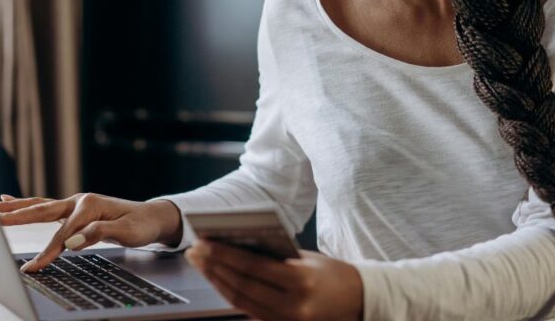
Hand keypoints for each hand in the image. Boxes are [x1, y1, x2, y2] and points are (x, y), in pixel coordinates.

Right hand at [0, 193, 182, 272]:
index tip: (33, 268)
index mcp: (90, 205)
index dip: (48, 251)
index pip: (63, 233)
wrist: (152, 216)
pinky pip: (44, 207)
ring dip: (14, 206)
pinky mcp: (73, 209)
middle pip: (41, 209)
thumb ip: (98, 233)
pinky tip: (8, 199)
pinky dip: (25, 204)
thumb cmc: (140, 225)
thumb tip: (71, 242)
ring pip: (39, 205)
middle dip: (15, 214)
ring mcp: (75, 203)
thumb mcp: (126, 232)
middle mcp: (79, 201)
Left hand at [185, 240, 362, 320]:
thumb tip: (236, 244)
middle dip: (214, 267)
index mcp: (301, 282)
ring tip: (202, 263)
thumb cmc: (333, 274)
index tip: (204, 242)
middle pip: (242, 286)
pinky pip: (249, 311)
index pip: (253, 267)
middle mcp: (293, 306)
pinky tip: (219, 279)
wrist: (360, 302)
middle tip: (195, 251)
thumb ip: (276, 256)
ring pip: (241, 301)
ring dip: (217, 281)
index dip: (224, 255)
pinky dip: (231, 294)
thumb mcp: (307, 259)